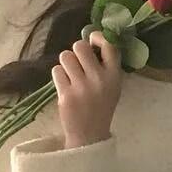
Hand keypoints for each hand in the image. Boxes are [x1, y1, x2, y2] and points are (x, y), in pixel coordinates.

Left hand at [52, 31, 121, 146]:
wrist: (90, 135)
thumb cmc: (101, 106)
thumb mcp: (112, 86)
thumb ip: (105, 65)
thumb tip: (90, 39)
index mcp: (114, 76)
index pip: (109, 45)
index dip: (98, 37)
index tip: (92, 40)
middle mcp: (99, 79)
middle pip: (80, 46)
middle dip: (76, 51)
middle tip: (78, 62)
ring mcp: (82, 87)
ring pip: (65, 56)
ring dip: (66, 63)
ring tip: (71, 74)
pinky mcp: (66, 95)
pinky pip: (56, 71)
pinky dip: (59, 75)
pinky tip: (65, 85)